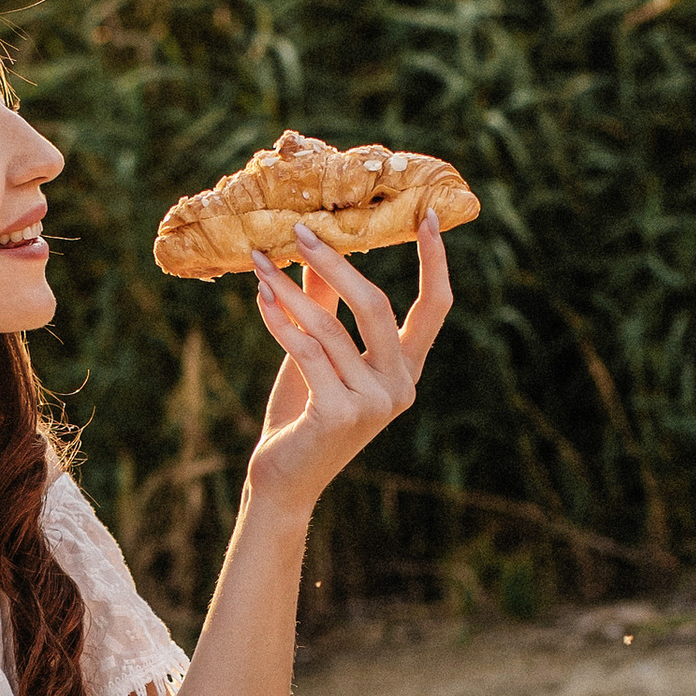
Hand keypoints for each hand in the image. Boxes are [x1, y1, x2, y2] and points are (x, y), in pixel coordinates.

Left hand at [246, 213, 453, 515]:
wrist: (284, 480)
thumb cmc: (303, 415)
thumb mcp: (319, 356)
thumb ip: (326, 308)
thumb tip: (317, 250)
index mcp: (406, 370)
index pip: (435, 310)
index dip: (435, 263)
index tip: (428, 215)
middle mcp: (400, 387)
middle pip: (378, 306)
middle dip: (337, 262)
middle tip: (300, 230)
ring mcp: (374, 404)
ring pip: (331, 327)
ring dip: (290, 290)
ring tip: (260, 262)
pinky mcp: (340, 415)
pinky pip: (307, 352)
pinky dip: (280, 322)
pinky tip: (260, 300)